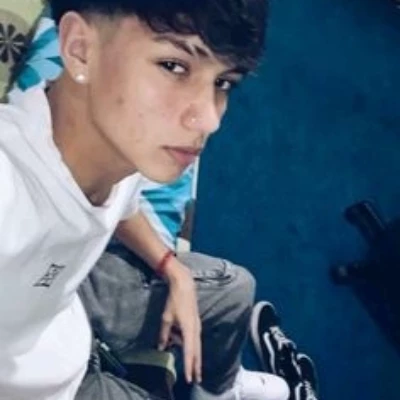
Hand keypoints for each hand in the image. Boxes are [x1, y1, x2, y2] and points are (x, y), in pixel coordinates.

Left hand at [158, 259, 201, 383]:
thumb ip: (164, 334)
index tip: (190, 378)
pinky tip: (183, 347)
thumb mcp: (166, 318)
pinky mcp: (195, 322)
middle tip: (196, 379)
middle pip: (197, 352)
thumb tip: (161, 346)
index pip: (189, 352)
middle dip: (196, 366)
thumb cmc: (175, 301)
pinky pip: (193, 338)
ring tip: (192, 368)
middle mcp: (196, 330)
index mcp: (189, 330)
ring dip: (193, 356)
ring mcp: (197, 326)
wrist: (185, 285)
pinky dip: (190, 346)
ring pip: (196, 345)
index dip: (188, 366)